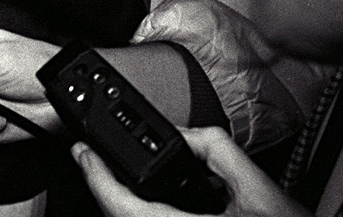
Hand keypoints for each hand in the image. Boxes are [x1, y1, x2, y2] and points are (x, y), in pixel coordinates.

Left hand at [73, 126, 310, 216]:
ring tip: (115, 175)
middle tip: (91, 158)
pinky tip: (155, 200)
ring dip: (124, 202)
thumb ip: (221, 151)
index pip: (120, 205)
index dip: (94, 175)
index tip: (81, 152)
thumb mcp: (261, 192)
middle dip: (105, 187)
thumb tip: (191, 134)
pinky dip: (146, 212)